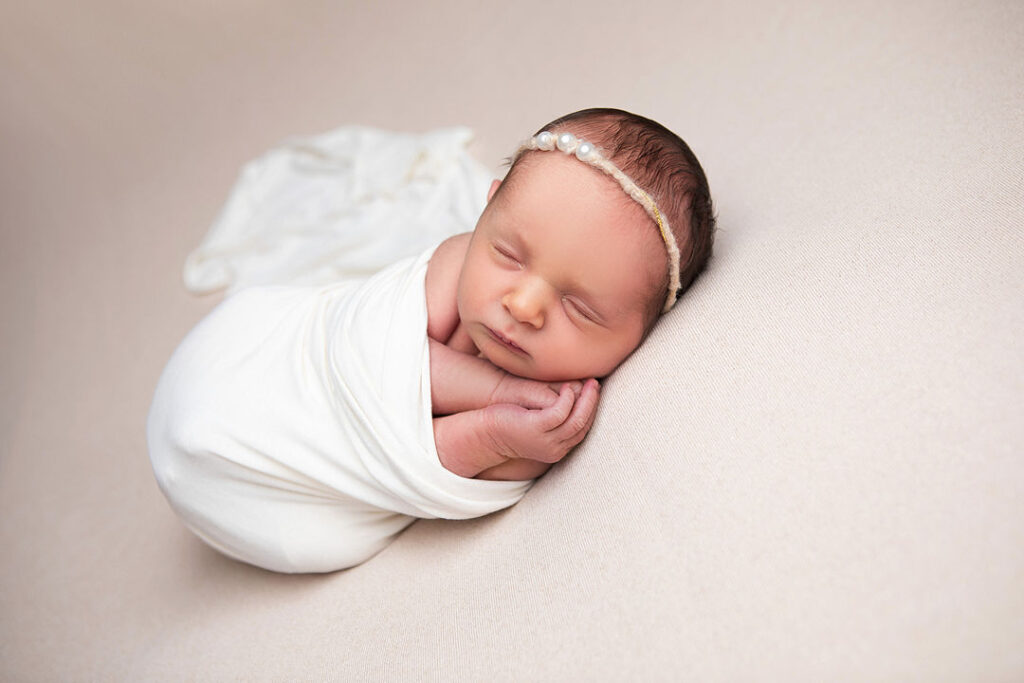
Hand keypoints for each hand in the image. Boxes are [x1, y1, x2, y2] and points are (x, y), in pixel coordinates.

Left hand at [483, 379, 599, 463]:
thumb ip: (555, 421)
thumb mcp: (538, 427)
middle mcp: (555, 450)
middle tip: (595, 384)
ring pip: (576, 420)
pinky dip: (567, 399)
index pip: (583, 430)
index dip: (591, 411)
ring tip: (588, 382)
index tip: (595, 394)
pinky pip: (560, 412)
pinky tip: (565, 387)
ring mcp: (546, 441)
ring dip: (585, 399)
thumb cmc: (511, 426)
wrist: (485, 434)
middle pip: (583, 425)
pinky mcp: (536, 428)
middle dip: (592, 403)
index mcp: (557, 450)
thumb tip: (574, 400)